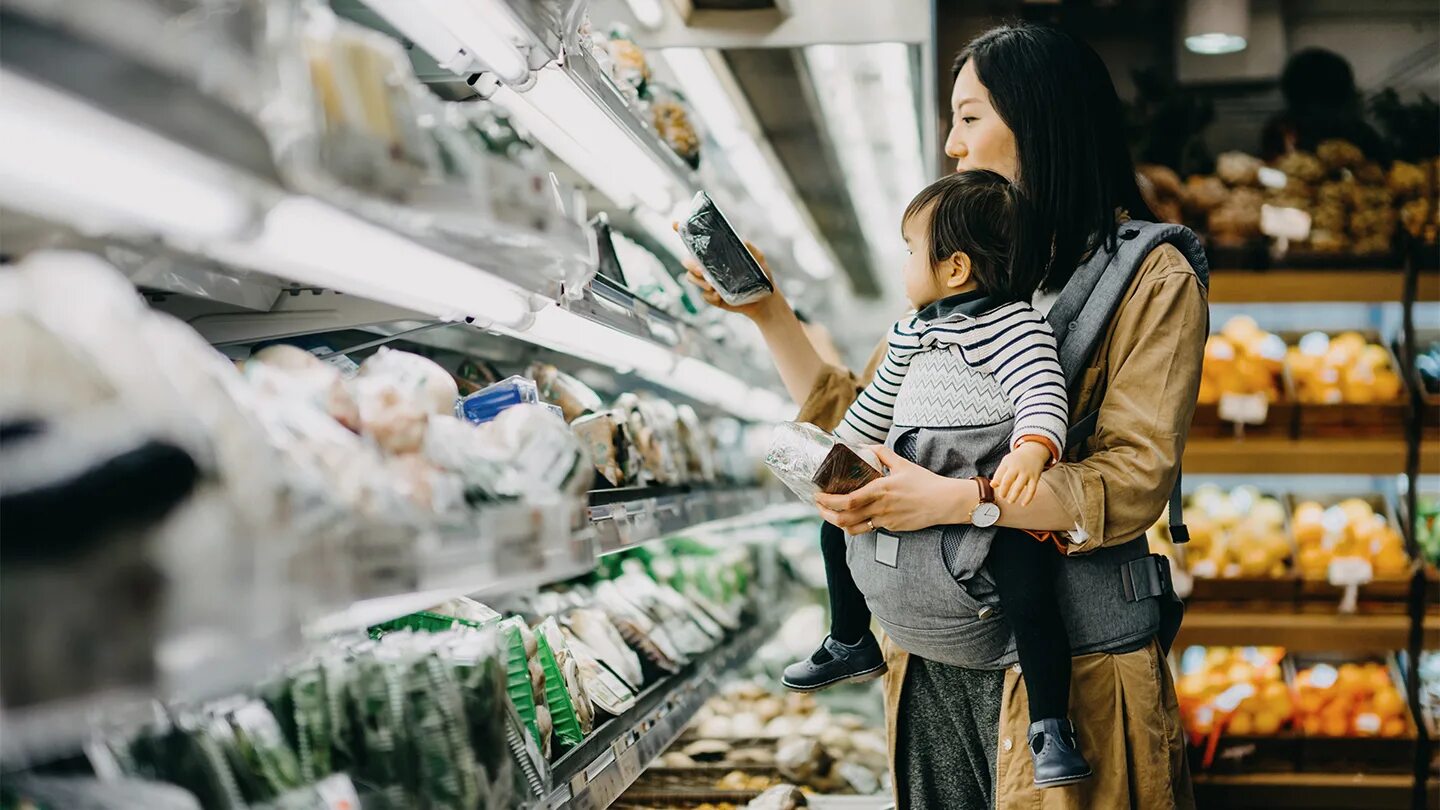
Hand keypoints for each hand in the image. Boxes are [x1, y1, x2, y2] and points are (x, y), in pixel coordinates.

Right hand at [673, 223, 780, 319]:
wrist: (765, 300)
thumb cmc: (761, 276)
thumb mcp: (759, 258)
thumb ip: (750, 248)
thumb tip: (741, 240)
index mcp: (716, 254)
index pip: (696, 242)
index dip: (683, 232)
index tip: (675, 223)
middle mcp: (709, 266)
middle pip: (687, 261)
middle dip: (690, 264)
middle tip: (702, 269)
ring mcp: (708, 282)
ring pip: (690, 277)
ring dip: (698, 281)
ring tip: (712, 285)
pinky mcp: (712, 297)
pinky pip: (703, 296)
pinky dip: (710, 296)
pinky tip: (719, 296)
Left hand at [814, 445, 970, 534]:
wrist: (944, 502)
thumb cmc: (924, 481)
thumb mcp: (902, 463)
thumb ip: (881, 453)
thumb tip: (864, 445)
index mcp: (880, 489)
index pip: (848, 500)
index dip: (829, 501)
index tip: (818, 495)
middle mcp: (880, 507)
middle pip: (845, 518)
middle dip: (826, 514)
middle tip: (818, 506)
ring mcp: (885, 520)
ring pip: (853, 528)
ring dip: (838, 523)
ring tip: (830, 514)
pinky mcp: (891, 528)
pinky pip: (868, 529)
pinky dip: (855, 525)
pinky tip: (851, 518)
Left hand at [992, 442, 1050, 505]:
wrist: (1034, 452)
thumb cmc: (1017, 460)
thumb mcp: (1006, 462)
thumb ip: (999, 474)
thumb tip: (992, 485)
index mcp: (1008, 463)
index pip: (1000, 474)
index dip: (996, 482)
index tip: (995, 487)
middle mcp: (1018, 468)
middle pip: (1008, 480)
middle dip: (1003, 490)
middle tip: (1002, 496)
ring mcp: (1027, 473)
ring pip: (1019, 486)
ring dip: (1014, 496)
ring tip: (1010, 501)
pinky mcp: (1035, 478)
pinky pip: (1032, 490)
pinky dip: (1028, 498)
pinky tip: (1024, 504)